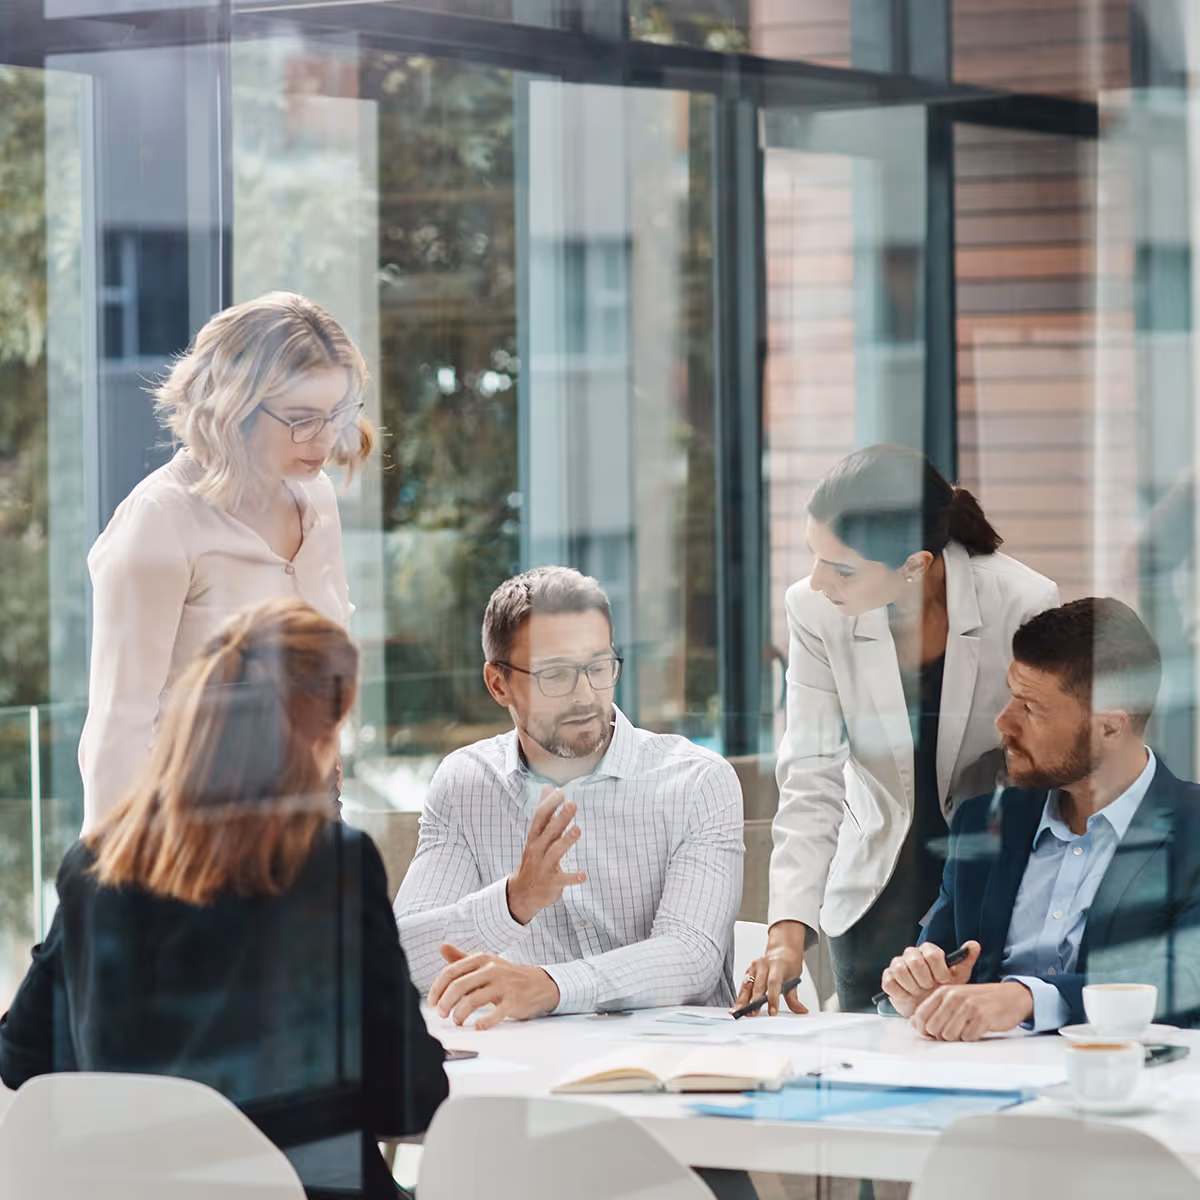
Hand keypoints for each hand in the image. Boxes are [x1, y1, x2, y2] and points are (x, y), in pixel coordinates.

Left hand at [429, 944, 559, 1029]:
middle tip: (442, 1013)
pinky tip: (477, 1026)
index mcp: (482, 959)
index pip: (451, 971)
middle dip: (445, 1002)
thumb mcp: (485, 963)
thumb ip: (462, 958)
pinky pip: (494, 1014)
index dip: (437, 988)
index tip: (432, 1001)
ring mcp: (503, 985)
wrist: (540, 983)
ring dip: (459, 1014)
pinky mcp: (513, 1001)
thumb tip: (442, 948)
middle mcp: (492, 969)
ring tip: (457, 1020)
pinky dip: (483, 1022)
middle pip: (459, 986)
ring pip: (472, 1000)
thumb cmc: (507, 975)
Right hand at [506, 786, 586, 924]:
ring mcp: (543, 867)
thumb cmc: (534, 857)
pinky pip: (562, 880)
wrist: (522, 892)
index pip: (540, 818)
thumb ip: (544, 810)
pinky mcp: (551, 883)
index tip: (561, 792)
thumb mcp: (536, 834)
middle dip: (561, 818)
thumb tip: (547, 786)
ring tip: (578, 830)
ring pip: (555, 852)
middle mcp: (537, 850)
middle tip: (573, 804)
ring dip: (566, 841)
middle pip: (549, 832)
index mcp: (534, 837)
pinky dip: (572, 878)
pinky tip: (583, 876)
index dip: (550, 804)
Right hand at [732, 920, 808, 1016]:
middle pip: (758, 985)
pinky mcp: (749, 970)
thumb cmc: (788, 962)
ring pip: (747, 985)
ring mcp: (755, 967)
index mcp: (777, 966)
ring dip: (743, 999)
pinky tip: (738, 1005)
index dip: (773, 999)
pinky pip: (743, 984)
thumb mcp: (794, 977)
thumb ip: (794, 997)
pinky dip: (740, 996)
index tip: (772, 1012)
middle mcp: (764, 965)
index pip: (774, 983)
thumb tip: (800, 1010)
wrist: (782, 948)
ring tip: (740, 1011)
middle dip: (754, 1001)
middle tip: (752, 1014)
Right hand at [880, 941, 979, 1017]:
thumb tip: (974, 945)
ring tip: (920, 992)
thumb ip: (966, 959)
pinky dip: (901, 992)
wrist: (931, 1007)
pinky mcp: (888, 978)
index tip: (943, 980)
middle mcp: (911, 954)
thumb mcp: (959, 975)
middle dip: (925, 979)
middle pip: (914, 961)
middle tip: (930, 987)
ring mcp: (898, 965)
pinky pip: (889, 982)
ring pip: (899, 969)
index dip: (938, 970)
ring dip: (912, 986)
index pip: (931, 953)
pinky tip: (909, 996)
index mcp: (928, 951)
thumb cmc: (944, 989)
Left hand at [911, 981, 1033, 1041]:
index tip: (932, 1034)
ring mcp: (968, 1006)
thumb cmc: (981, 1000)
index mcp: (943, 992)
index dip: (924, 1030)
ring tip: (967, 1029)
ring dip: (958, 1037)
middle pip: (933, 1028)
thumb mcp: (956, 998)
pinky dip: (972, 1038)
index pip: (921, 1015)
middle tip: (955, 1032)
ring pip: (949, 1035)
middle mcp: (953, 997)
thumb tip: (916, 1024)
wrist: (1012, 996)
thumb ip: (936, 1009)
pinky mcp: (982, 1017)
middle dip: (941, 1035)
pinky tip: (978, 1030)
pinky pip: (967, 1038)